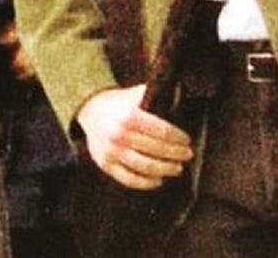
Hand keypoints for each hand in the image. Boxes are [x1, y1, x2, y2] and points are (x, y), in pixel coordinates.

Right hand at [75, 85, 192, 190]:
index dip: (178, 138)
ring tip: (177, 168)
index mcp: (129, 116)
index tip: (187, 140)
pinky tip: (159, 180)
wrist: (90, 110)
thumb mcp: (135, 94)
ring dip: (165, 169)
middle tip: (187, 155)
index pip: (161, 131)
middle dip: (176, 154)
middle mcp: (119, 135)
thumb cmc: (118, 103)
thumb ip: (155, 97)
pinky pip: (129, 179)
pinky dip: (146, 183)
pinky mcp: (106, 164)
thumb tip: (180, 98)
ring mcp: (111, 152)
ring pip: (145, 167)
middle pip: (156, 150)